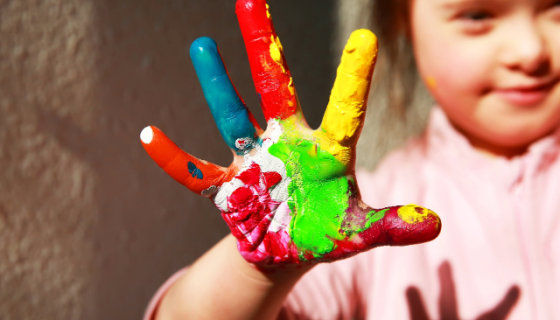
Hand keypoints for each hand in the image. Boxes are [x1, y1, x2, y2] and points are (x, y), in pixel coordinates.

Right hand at [140, 0, 440, 265]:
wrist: (288, 246)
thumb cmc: (325, 230)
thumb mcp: (360, 231)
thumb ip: (392, 225)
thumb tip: (435, 225)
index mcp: (326, 151)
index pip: (344, 109)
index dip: (353, 77)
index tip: (365, 37)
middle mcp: (287, 142)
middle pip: (275, 85)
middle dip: (264, 45)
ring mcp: (254, 160)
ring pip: (232, 113)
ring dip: (216, 83)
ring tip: (202, 44)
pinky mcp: (229, 186)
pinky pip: (196, 170)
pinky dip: (174, 158)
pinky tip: (149, 136)